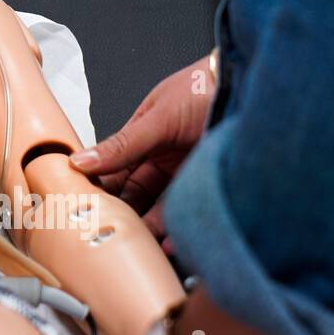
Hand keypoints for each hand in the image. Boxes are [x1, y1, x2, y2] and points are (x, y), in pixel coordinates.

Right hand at [68, 55, 213, 238]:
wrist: (251, 89)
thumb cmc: (205, 89)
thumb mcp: (157, 118)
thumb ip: (122, 144)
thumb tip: (82, 160)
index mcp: (142, 137)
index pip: (113, 169)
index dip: (98, 188)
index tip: (84, 208)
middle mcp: (162, 158)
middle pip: (133, 193)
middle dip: (120, 212)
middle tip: (107, 232)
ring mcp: (185, 176)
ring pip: (158, 208)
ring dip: (147, 226)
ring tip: (136, 242)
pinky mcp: (207, 190)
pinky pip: (187, 216)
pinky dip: (177, 234)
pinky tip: (168, 245)